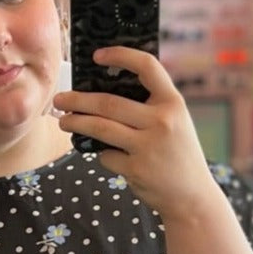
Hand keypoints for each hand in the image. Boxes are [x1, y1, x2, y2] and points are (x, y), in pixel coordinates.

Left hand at [53, 46, 216, 219]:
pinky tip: (104, 154)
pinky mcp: (136, 169)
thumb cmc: (178, 155)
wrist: (192, 198)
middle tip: (60, 99)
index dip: (120, 55)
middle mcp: (162, 121)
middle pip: (109, 103)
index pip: (147, 66)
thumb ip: (151, 106)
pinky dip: (101, 154)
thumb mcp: (176, 122)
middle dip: (78, 100)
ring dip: (76, 123)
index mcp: (173, 103)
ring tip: (62, 121)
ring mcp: (148, 147)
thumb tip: (105, 92)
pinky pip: (106, 156)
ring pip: (100, 128)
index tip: (97, 55)